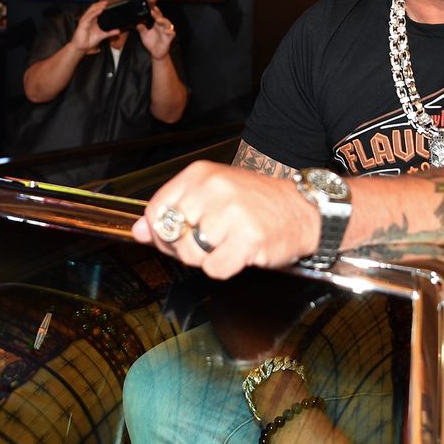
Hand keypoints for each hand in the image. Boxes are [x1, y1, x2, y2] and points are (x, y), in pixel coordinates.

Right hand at [68, 0, 114, 52]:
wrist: (82, 47)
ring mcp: (85, 21)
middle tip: (107, 2)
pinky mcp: (83, 24)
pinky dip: (94, 13)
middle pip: (93, 8)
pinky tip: (99, 11)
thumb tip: (118, 31)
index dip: (101, 6)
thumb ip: (110, 33)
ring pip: (91, 11)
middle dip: (100, 4)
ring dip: (98, 7)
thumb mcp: (102, 35)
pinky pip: (89, 17)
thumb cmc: (89, 41)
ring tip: (104, 5)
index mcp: (92, 20)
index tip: (109, 4)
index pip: (96, 10)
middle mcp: (88, 19)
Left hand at [132, 161, 323, 278]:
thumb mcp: (211, 197)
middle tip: (213, 241)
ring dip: (208, 258)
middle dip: (187, 248)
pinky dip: (225, 268)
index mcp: (200, 175)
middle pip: (172, 236)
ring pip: (191, 255)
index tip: (178, 235)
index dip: (161, 232)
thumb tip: (138, 230)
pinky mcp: (247, 238)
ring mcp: (231, 213)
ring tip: (229, 244)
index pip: (156, 211)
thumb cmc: (257, 205)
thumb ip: (173, 210)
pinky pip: (214, 268)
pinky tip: (240, 253)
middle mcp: (213, 189)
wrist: (305, 211)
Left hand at [135, 8, 174, 59]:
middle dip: (158, 15)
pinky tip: (166, 30)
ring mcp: (166, 32)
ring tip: (158, 20)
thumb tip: (137, 24)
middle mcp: (162, 27)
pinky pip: (172, 33)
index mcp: (157, 25)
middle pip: (162, 18)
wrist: (156, 53)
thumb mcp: (144, 35)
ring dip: (164, 21)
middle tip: (153, 12)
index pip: (157, 16)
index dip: (155, 11)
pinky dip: (170, 31)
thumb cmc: (151, 43)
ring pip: (168, 24)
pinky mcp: (169, 38)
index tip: (151, 7)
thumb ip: (141, 29)